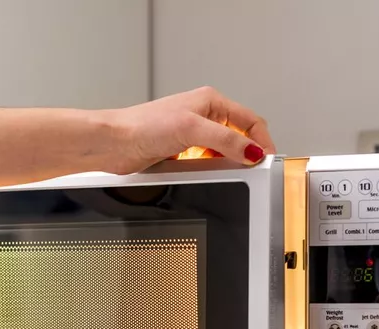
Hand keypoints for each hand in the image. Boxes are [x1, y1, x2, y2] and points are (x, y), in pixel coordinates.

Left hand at [0, 87, 275, 190]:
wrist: (112, 144)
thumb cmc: (141, 126)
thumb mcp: (192, 130)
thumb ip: (226, 140)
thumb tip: (252, 150)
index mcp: (209, 101)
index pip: (249, 120)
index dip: (261, 140)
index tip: (266, 160)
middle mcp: (200, 116)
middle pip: (236, 138)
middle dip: (244, 154)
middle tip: (250, 171)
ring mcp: (189, 137)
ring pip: (220, 154)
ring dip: (225, 165)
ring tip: (227, 174)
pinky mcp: (178, 154)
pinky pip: (203, 165)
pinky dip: (208, 172)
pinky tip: (206, 176)